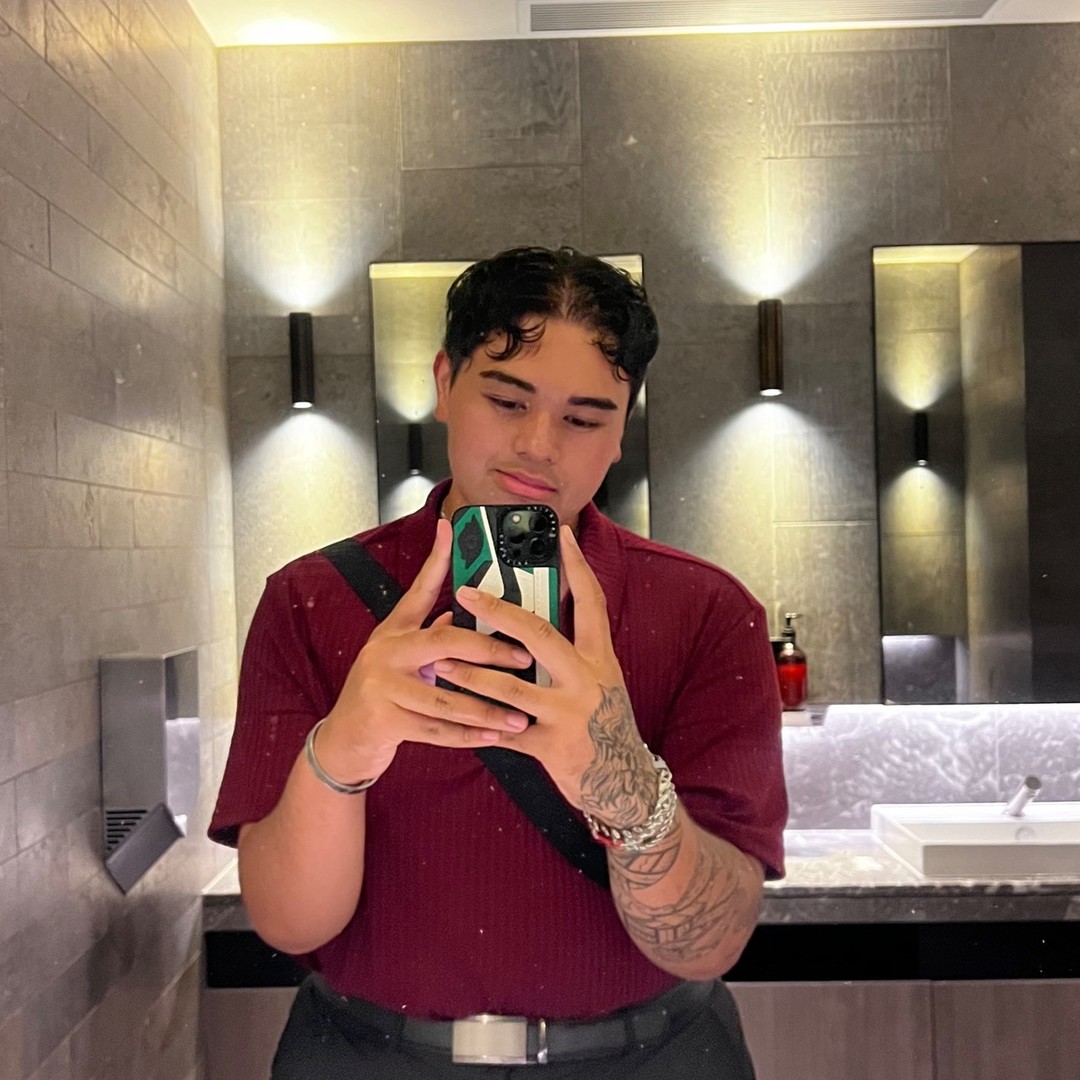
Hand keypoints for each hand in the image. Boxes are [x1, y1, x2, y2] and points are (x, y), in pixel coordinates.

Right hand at [315, 519, 533, 783]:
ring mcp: (382, 686)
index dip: (436, 559)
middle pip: (445, 642)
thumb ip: (428, 636)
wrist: (343, 741)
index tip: (450, 528)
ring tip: (519, 717)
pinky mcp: (384, 719)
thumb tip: (459, 613)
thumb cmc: (381, 696)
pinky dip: (469, 737)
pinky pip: (437, 730)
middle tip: (525, 658)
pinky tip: (495, 738)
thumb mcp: (400, 659)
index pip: (419, 589)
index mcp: (394, 632)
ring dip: (487, 710)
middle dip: (490, 651)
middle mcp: (386, 652)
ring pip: (447, 696)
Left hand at [434, 526, 656, 826]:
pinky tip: (453, 711)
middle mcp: (588, 681)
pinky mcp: (551, 747)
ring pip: (511, 687)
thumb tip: (532, 620)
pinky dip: (478, 721)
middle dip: (499, 611)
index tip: (560, 535)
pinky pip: (505, 730)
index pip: (591, 602)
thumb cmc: (604, 722)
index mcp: (600, 658)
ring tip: (441, 660)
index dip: (577, 567)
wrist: (624, 782)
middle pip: (540, 636)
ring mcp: (569, 715)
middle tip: (466, 591)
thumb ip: (573, 652)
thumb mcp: (600, 680)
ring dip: (471, 672)